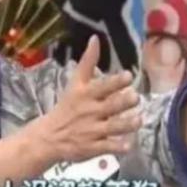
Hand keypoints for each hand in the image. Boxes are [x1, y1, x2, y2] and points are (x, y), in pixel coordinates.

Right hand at [40, 35, 140, 162]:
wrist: (48, 137)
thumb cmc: (67, 108)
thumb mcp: (74, 84)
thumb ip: (87, 62)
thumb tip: (96, 38)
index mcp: (85, 95)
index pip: (102, 86)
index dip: (116, 82)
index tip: (128, 76)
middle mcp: (90, 112)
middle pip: (110, 106)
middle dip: (124, 102)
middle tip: (135, 98)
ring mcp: (92, 131)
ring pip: (113, 128)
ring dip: (127, 124)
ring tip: (138, 120)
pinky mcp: (93, 148)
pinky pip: (108, 147)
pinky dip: (118, 147)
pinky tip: (129, 145)